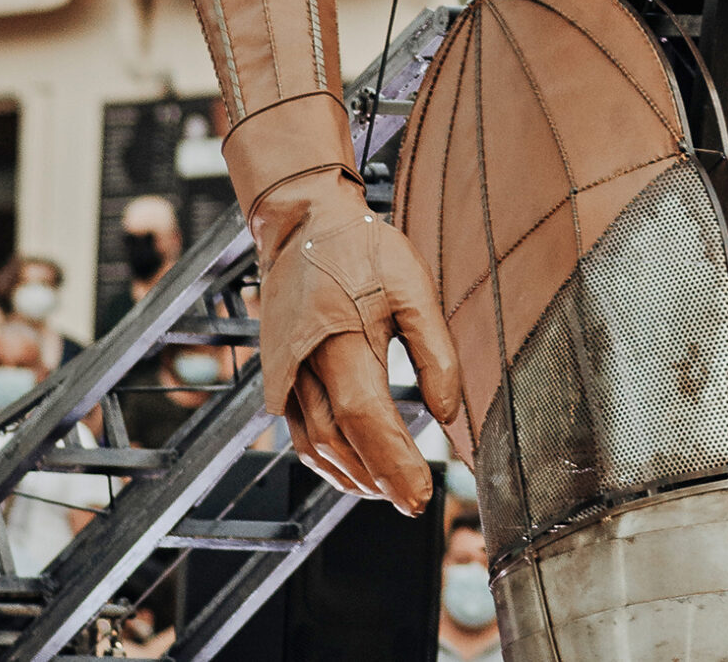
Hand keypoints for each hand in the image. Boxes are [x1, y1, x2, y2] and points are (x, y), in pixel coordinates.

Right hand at [252, 167, 461, 512]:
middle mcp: (303, 365)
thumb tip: (449, 413)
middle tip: (414, 502)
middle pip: (340, 441)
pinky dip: (328, 460)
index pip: (367, 417)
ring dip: (353, 476)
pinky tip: (355, 471)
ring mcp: (284, 376)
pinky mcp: (278, 379)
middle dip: (379, 478)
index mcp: (340, 337)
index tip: (422, 494)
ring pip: (316, 445)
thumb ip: (434, 350)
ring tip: (391, 491)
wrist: (302, 224)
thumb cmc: (363, 250)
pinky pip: (301, 434)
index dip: (395, 462)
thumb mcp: (413, 285)